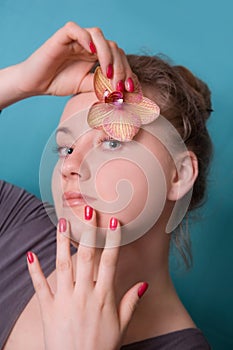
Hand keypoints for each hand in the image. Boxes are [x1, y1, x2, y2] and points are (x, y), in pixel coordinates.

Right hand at [16, 22, 134, 96]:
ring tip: (107, 73)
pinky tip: (91, 53)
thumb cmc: (59, 83)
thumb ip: (102, 85)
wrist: (36, 83)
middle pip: (113, 47)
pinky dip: (85, 38)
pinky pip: (75, 30)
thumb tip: (122, 92)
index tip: (130, 89)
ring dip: (107, 55)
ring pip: (99, 36)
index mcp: (97, 55)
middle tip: (120, 85)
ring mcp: (77, 39)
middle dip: (120, 67)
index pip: (118, 57)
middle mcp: (89, 45)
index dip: (127, 71)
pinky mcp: (62, 36)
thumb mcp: (86, 86)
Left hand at [27, 208, 147, 349]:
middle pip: (86, 256)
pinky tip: (30, 254)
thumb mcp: (121, 327)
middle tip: (88, 209)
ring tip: (63, 222)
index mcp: (103, 296)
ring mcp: (64, 300)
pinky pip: (40, 287)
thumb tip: (143, 284)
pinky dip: (34, 271)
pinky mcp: (48, 309)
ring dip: (62, 242)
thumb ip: (130, 303)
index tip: (113, 222)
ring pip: (62, 265)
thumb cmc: (101, 348)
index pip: (109, 261)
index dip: (112, 240)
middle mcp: (84, 294)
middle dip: (88, 231)